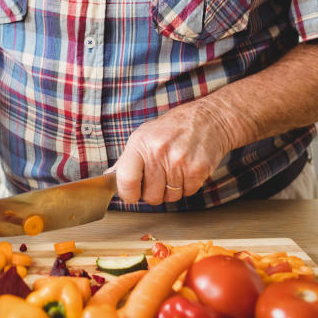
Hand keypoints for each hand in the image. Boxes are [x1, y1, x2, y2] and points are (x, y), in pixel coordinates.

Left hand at [111, 100, 234, 205]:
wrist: (208, 119)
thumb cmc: (173, 128)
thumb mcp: (144, 136)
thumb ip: (126, 160)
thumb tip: (108, 178)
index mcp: (140, 143)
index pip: (126, 179)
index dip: (128, 193)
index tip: (131, 193)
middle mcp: (159, 152)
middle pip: (150, 195)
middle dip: (153, 192)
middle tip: (158, 178)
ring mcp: (180, 161)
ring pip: (170, 197)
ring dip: (171, 190)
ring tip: (174, 170)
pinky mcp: (198, 169)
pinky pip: (188, 193)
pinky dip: (187, 186)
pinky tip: (187, 170)